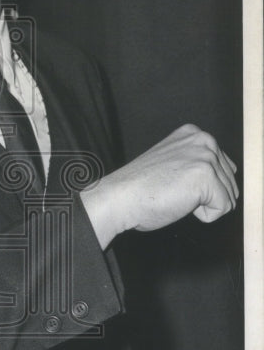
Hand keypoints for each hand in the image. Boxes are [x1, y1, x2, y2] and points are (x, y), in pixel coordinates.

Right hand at [80, 124, 237, 248]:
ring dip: (203, 205)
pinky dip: (203, 215)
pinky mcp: (207, 178)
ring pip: (228, 196)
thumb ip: (196, 163)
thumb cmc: (140, 188)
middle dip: (205, 196)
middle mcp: (203, 140)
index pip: (224, 168)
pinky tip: (179, 203)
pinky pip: (223, 209)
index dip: (201, 186)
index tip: (174, 183)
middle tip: (173, 191)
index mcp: (194, 134)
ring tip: (175, 196)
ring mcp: (206, 157)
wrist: (119, 198)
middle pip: (229, 182)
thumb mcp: (173, 163)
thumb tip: (224, 182)